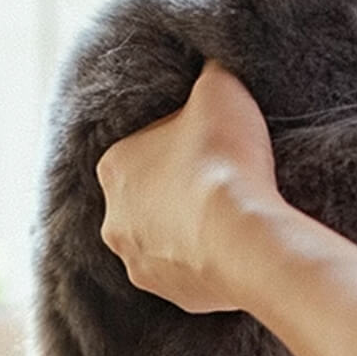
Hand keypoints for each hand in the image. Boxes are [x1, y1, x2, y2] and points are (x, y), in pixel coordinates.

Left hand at [97, 60, 282, 312]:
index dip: (176, 143)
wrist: (244, 235)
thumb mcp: (219, 88)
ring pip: (162, 240)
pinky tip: (230, 248)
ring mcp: (138, 262)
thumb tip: (209, 60)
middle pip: (146, 199)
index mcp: (112, 167)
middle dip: (175, 192)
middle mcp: (112, 220)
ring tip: (227, 218)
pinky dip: (203, 263)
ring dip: (186, 230)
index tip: (207, 144)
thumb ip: (207, 71)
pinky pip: (186, 274)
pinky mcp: (169, 295)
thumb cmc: (224, 159)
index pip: (139, 148)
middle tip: (218, 183)